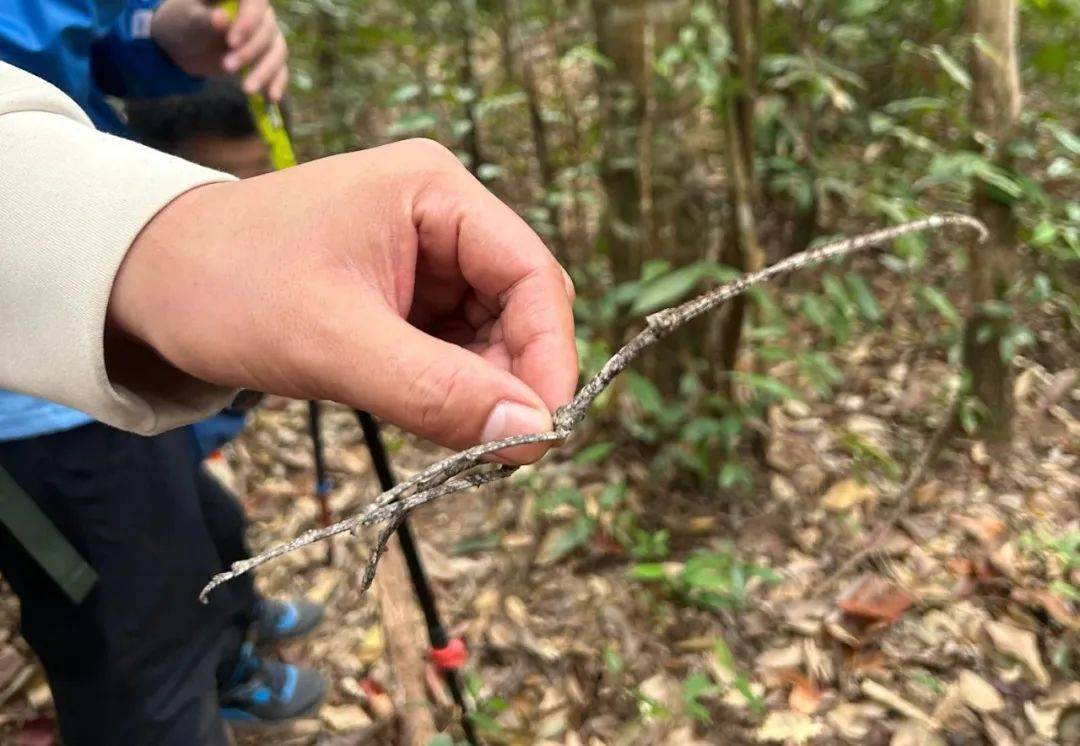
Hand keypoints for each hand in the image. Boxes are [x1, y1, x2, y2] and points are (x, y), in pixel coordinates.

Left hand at [108, 140, 577, 462]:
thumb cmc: (225, 286)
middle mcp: (441, 217)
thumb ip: (435, 390)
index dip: (550, 352)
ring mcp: (425, 258)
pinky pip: (455, 351)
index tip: (546, 430)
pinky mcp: (405, 296)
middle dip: (513, 379)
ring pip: (492, 337)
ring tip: (451, 435)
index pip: (531, 273)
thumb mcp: (332, 343)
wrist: (147, 283)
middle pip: (520, 307)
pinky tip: (428, 415)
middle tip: (497, 451)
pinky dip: (452, 391)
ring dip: (483, 391)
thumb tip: (534, 435)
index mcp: (435, 191)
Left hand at [151, 0, 288, 100]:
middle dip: (250, 52)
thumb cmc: (186, 23)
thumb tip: (222, 18)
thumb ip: (206, 19)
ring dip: (265, 72)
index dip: (249, 21)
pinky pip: (280, 68)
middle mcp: (259, 12)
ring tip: (246, 89)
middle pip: (267, 30)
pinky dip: (277, 82)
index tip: (232, 42)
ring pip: (277, 51)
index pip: (256, 3)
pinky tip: (271, 97)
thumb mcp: (190, 20)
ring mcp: (266, 35)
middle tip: (226, 67)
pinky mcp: (268, 56)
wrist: (186, 42)